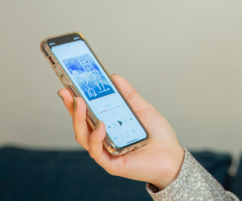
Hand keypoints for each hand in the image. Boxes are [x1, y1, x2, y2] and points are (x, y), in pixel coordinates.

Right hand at [57, 74, 184, 190]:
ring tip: (80, 103)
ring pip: (84, 138)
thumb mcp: (142, 109)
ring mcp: (106, 152)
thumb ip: (128, 95)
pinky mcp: (112, 164)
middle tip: (68, 92)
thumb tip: (114, 77)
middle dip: (72, 108)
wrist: (173, 156)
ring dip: (79, 120)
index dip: (75, 101)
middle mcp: (104, 140)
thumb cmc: (158, 136)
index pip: (87, 114)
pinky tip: (100, 125)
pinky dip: (96, 137)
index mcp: (108, 127)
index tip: (68, 86)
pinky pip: (97, 152)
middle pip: (80, 125)